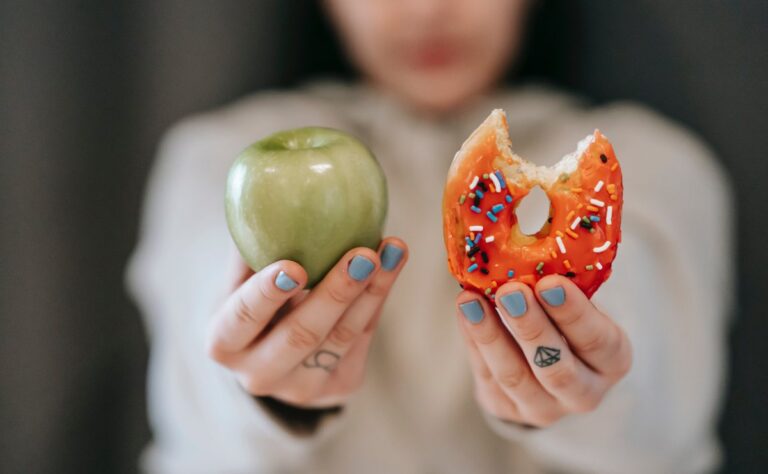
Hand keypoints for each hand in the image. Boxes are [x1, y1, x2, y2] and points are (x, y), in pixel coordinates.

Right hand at [207, 237, 407, 407]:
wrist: (274, 354)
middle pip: (301, 335)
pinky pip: (363, 338)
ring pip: (341, 338)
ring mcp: (301, 389)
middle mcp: (258, 375)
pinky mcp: (339, 387)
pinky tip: (392, 264)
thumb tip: (266, 188)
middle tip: (362, 254)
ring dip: (371, 291)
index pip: (242, 319)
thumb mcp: (240, 278)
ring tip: (392, 250)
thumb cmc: (253, 299)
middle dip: (335, 293)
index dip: (266, 294)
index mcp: (224, 343)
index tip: (293, 265)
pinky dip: (378, 298)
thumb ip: (251, 246)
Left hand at [456, 275, 631, 426]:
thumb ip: (562, 286)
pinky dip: (473, 340)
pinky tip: (465, 311)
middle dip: (531, 327)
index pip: (598, 341)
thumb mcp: (578, 304)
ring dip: (490, 335)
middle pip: (557, 368)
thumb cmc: (566, 321)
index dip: (574, 313)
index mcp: (612, 361)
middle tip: (510, 291)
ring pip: (515, 376)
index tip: (550, 283)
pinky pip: (486, 375)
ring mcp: (544, 408)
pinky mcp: (506, 410)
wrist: (547, 366)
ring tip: (471, 300)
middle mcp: (584, 393)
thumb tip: (530, 243)